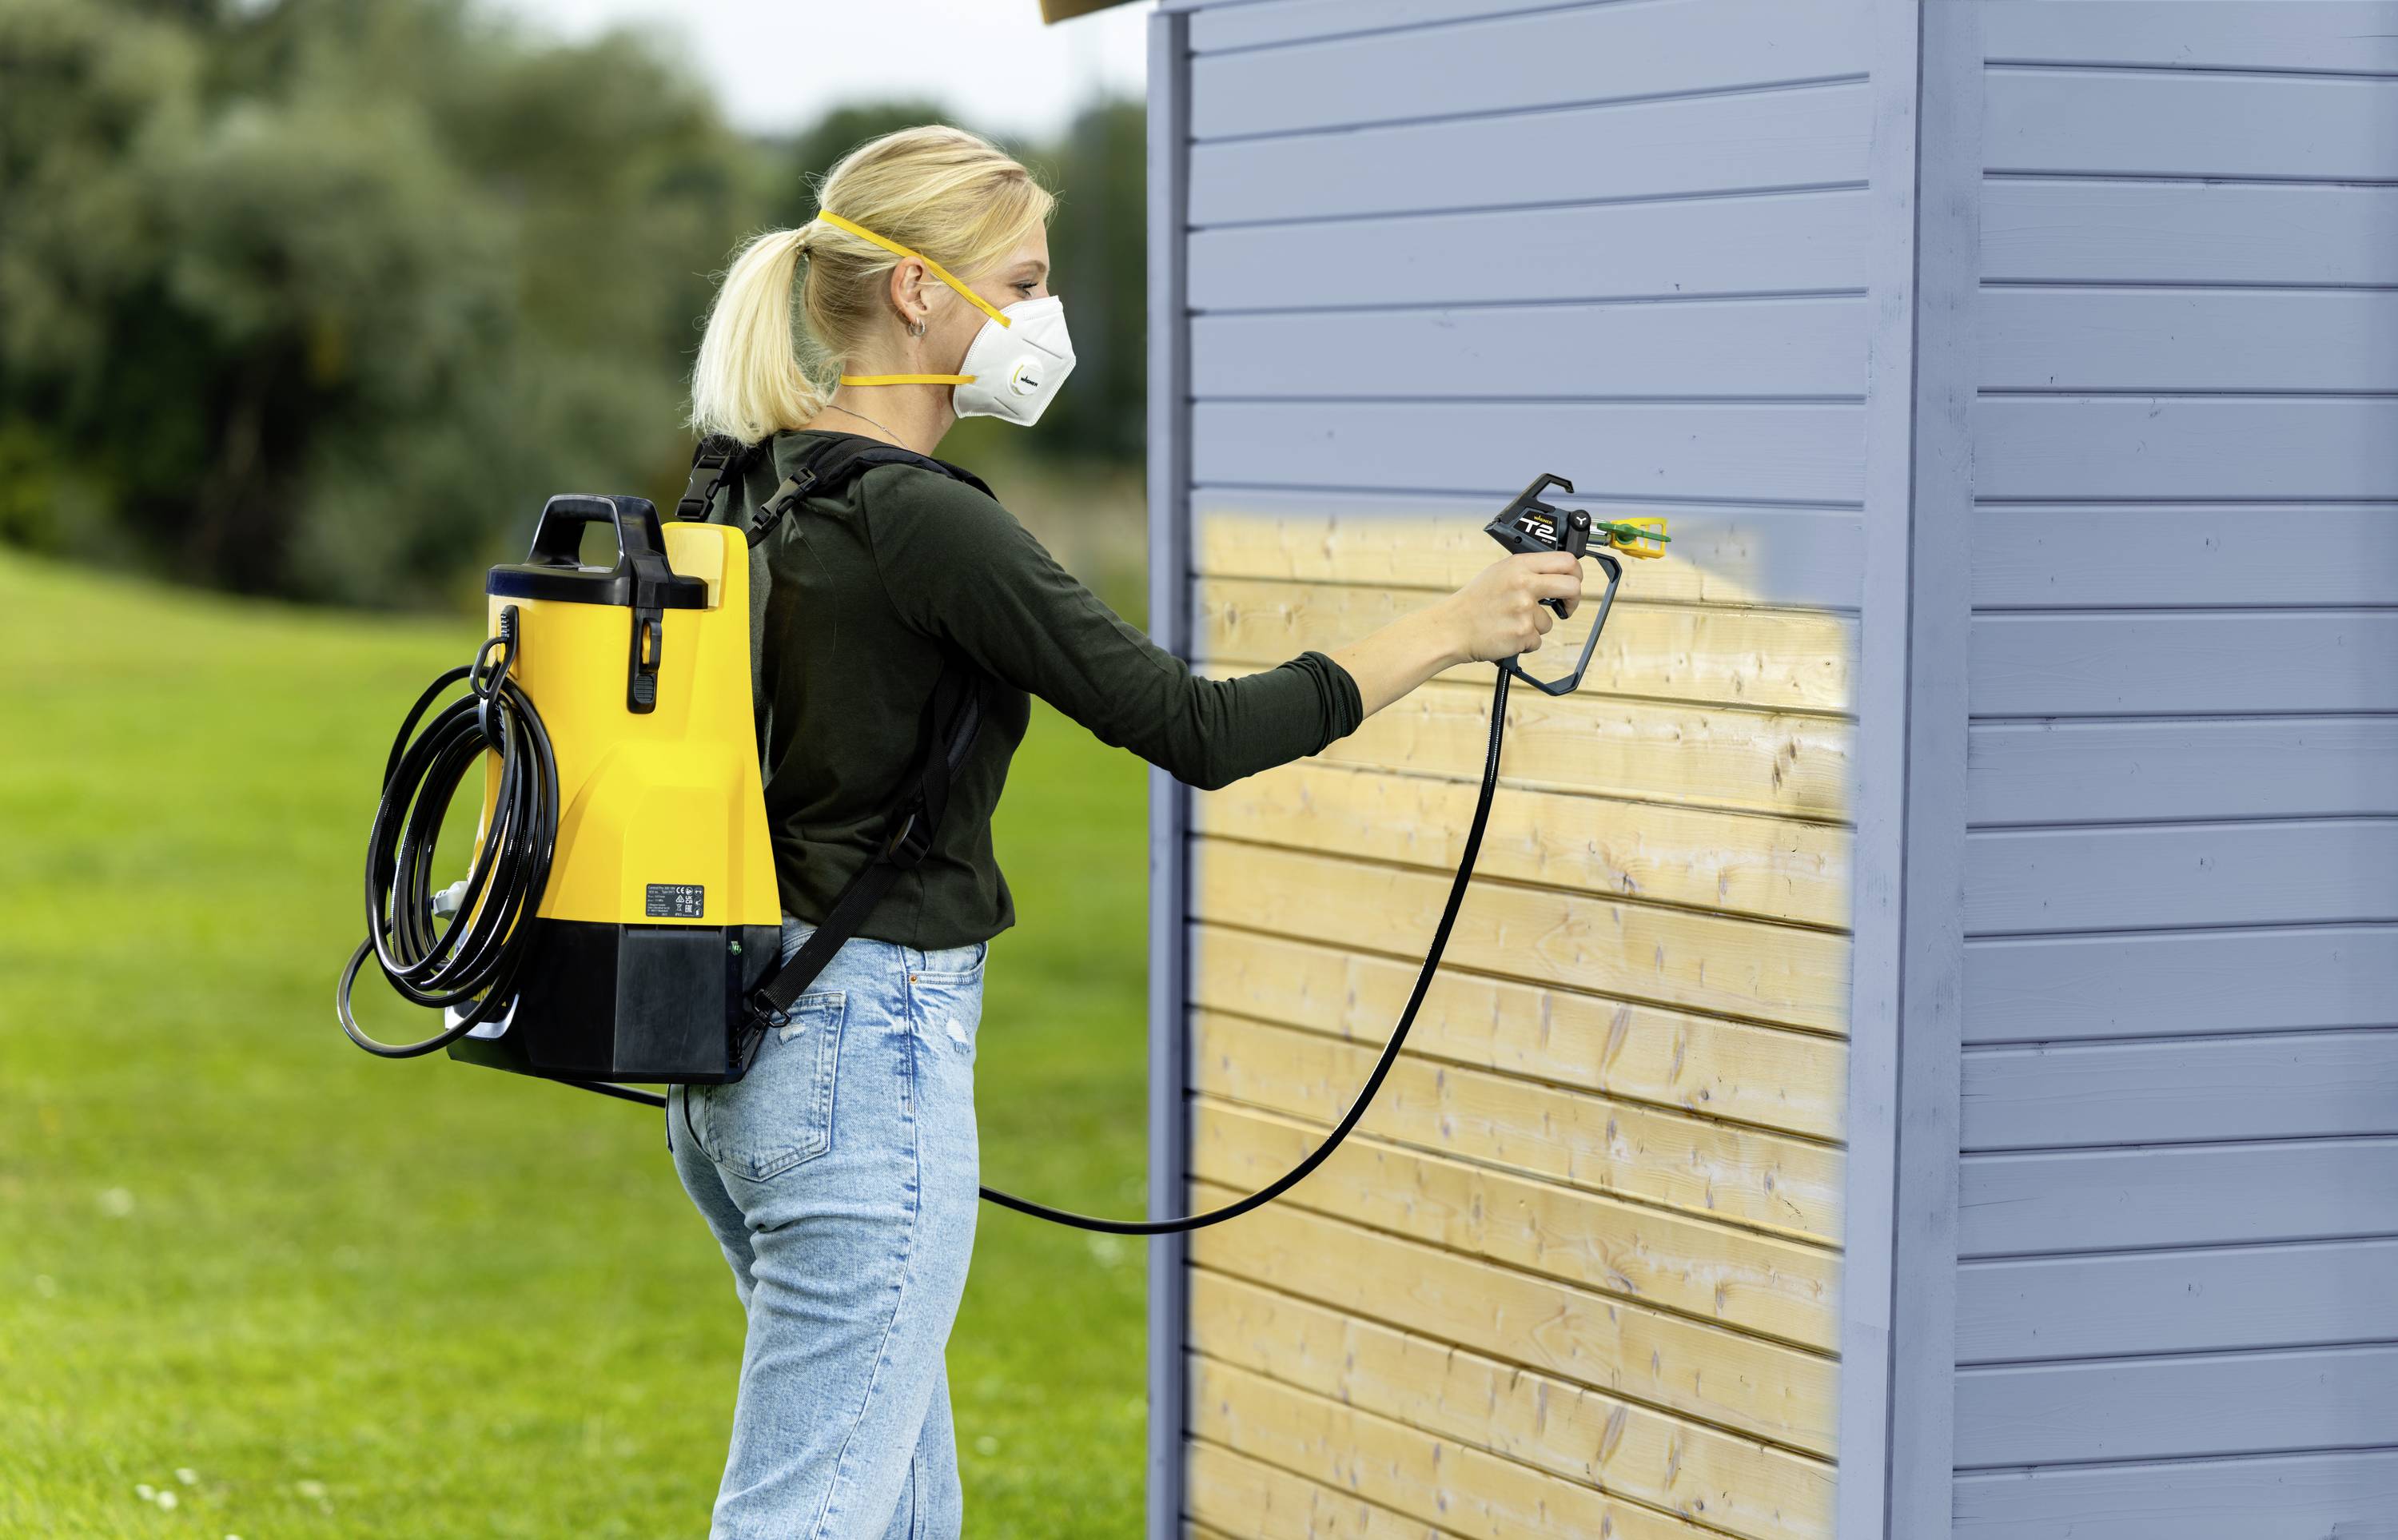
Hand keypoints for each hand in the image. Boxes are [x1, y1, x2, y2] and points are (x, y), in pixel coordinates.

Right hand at [1439, 552, 1582, 664]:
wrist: (1451, 628)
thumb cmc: (1474, 602)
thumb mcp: (1499, 573)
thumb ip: (1527, 570)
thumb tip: (1557, 572)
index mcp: (1519, 566)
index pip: (1566, 561)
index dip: (1576, 572)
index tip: (1573, 582)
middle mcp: (1524, 584)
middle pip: (1572, 587)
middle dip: (1573, 600)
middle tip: (1565, 607)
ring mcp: (1524, 610)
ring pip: (1549, 622)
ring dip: (1534, 626)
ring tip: (1510, 622)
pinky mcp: (1522, 634)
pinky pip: (1537, 640)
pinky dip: (1524, 642)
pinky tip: (1506, 633)